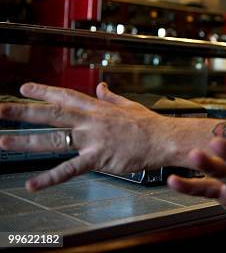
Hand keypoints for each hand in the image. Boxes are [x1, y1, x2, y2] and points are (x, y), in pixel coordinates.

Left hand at [0, 82, 174, 190]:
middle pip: (52, 114)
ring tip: (3, 141)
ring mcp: (93, 139)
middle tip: (0, 110)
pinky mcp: (99, 158)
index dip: (44, 92)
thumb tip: (101, 86)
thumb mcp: (129, 105)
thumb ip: (111, 97)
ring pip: (55, 139)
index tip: (24, 88)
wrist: (165, 139)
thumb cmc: (150, 125)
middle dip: (24, 111)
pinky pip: (70, 169)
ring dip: (27, 140)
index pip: (66, 96)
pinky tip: (33, 184)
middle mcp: (91, 121)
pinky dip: (50, 178)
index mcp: (98, 108)